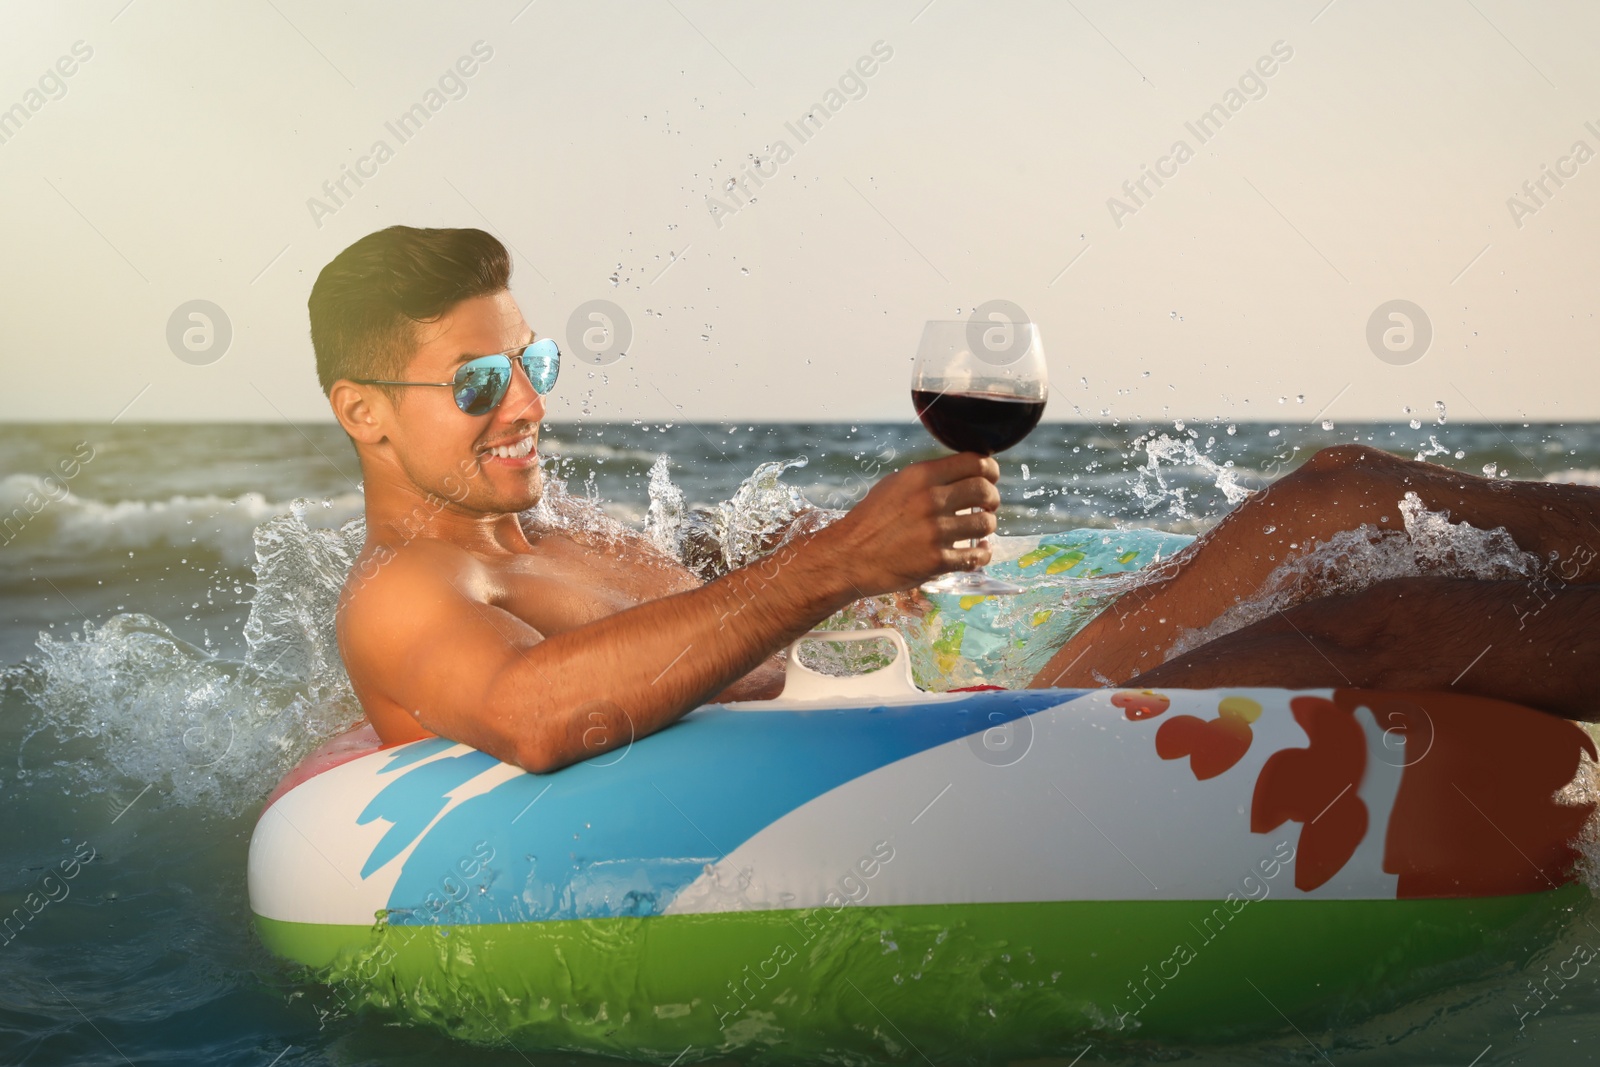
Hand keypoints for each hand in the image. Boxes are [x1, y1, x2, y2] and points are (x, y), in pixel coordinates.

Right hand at [814, 452, 999, 596]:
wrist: (848, 557)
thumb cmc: (870, 521)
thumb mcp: (895, 485)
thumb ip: (928, 478)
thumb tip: (961, 473)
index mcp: (920, 476)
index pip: (974, 461)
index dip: (990, 469)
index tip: (990, 477)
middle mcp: (930, 500)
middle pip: (985, 490)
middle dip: (992, 498)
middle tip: (988, 505)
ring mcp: (935, 532)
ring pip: (986, 524)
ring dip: (987, 526)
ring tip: (979, 530)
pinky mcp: (936, 561)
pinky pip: (976, 556)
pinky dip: (981, 555)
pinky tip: (976, 552)